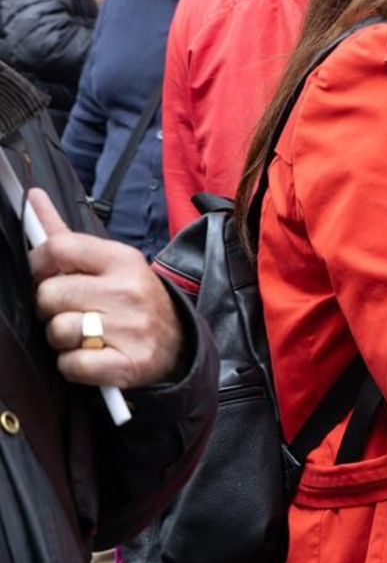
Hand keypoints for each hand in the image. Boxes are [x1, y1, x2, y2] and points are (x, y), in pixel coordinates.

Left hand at [28, 188, 182, 388]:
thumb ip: (66, 235)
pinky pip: (70, 365)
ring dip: (62, 340)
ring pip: (57, 331)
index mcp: (123, 259)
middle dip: (50, 308)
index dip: (38, 265)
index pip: (57, 248)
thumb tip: (32, 196)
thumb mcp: (110, 263)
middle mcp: (129, 291)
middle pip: (49, 295)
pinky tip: (92, 357)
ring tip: (85, 335)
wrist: (178, 343)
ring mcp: (131, 329)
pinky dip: (74, 366)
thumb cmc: (131, 300)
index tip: (48, 277)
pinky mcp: (128, 364)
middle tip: (73, 311)